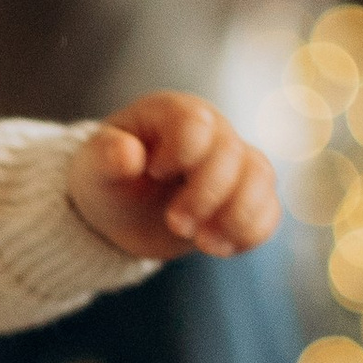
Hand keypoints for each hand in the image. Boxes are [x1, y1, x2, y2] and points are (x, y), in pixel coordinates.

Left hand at [67, 93, 278, 262]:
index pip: (197, 123)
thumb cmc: (107, 181)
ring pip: (261, 178)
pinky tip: (217, 248)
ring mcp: (234, 164)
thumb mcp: (94, 170)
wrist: (122, 215)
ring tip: (203, 243)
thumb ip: (105, 158)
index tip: (154, 174)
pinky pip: (269, 211)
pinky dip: (249, 233)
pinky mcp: (246, 197)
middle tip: (175, 224)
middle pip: (232, 154)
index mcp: (173, 113)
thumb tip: (127, 153)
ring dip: (236, 217)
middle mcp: (212, 132)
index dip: (182, 155)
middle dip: (205, 196)